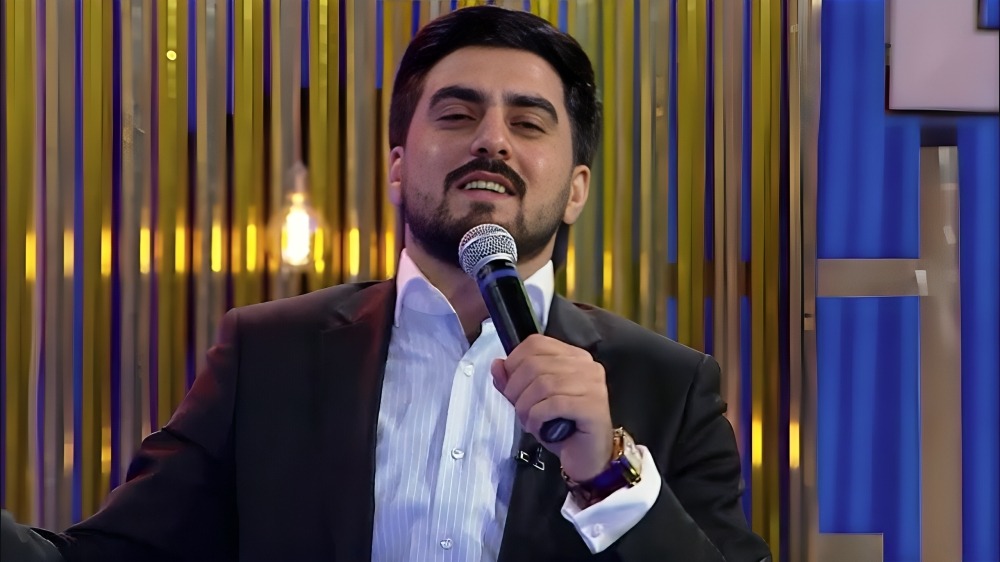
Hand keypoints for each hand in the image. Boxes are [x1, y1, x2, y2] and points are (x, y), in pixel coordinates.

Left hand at [490, 334, 613, 481]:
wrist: (587, 459)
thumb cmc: (562, 428)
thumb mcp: (531, 402)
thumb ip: (513, 382)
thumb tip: (497, 365)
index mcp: (573, 356)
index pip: (536, 343)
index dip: (514, 362)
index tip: (511, 386)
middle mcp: (586, 365)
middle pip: (535, 363)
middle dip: (516, 389)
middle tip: (519, 410)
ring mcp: (593, 385)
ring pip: (542, 384)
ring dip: (525, 406)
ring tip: (528, 421)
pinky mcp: (593, 406)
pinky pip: (554, 404)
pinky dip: (537, 417)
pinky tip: (538, 427)